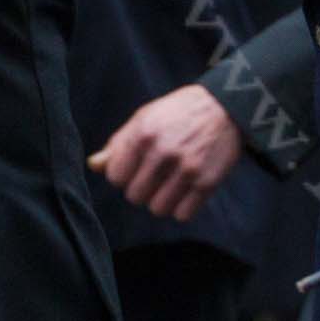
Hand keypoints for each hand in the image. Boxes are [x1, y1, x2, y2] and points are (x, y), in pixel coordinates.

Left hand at [89, 84, 242, 221]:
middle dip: (144, 188)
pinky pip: (182, 214)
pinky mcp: (207, 181)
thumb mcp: (146, 117)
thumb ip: (119, 143)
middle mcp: (163, 152)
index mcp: (144, 134)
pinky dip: (183, 207)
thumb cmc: (179, 112)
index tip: (138, 166)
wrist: (226, 105)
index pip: (115, 178)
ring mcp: (187, 168)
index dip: (125, 174)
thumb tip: (93, 165)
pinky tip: (187, 190)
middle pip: (135, 196)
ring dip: (162, 200)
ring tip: (172, 183)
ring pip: (157, 208)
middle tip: (158, 174)